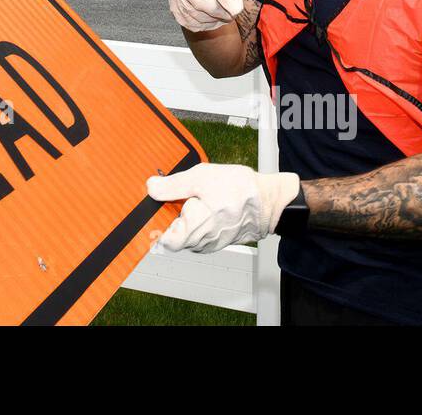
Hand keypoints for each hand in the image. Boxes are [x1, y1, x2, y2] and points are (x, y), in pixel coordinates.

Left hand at [147, 164, 299, 252]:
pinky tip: (205, 205)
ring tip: (195, 200)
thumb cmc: (240, 189)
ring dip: (185, 219)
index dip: (155, 225)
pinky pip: (199, 234)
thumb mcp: (201, 177)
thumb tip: (152, 188)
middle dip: (171, 217)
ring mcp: (211, 243)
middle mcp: (202, 241)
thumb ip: (172, 185)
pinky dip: (197, 221)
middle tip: (178, 198)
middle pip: (173, 235)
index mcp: (195, 228)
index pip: (163, 241)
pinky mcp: (218, 240)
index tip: (155, 210)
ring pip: (186, 235)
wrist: (270, 200)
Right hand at [167, 0, 244, 31]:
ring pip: (203, 19)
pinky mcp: (176, 13)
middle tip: (232, 14)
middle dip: (224, 14)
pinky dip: (206, 24)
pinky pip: (196, 25)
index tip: (239, 8)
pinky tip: (210, 18)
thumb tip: (236, 9)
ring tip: (221, 14)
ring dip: (216, 20)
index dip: (230, 2)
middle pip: (210, 8)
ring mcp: (177, 0)